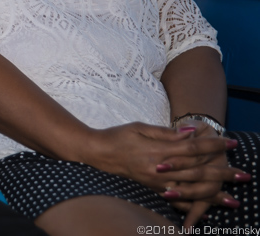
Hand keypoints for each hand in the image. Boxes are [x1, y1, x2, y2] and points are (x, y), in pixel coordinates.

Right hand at [83, 122, 239, 194]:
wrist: (97, 153)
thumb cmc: (117, 136)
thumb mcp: (140, 127)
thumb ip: (166, 132)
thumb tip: (190, 132)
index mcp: (157, 151)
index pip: (192, 148)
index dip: (213, 145)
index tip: (230, 142)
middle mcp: (159, 170)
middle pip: (196, 172)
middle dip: (221, 173)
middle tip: (243, 174)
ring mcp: (156, 183)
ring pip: (190, 191)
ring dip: (213, 195)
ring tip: (232, 200)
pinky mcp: (151, 190)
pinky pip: (174, 202)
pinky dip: (191, 208)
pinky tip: (205, 212)